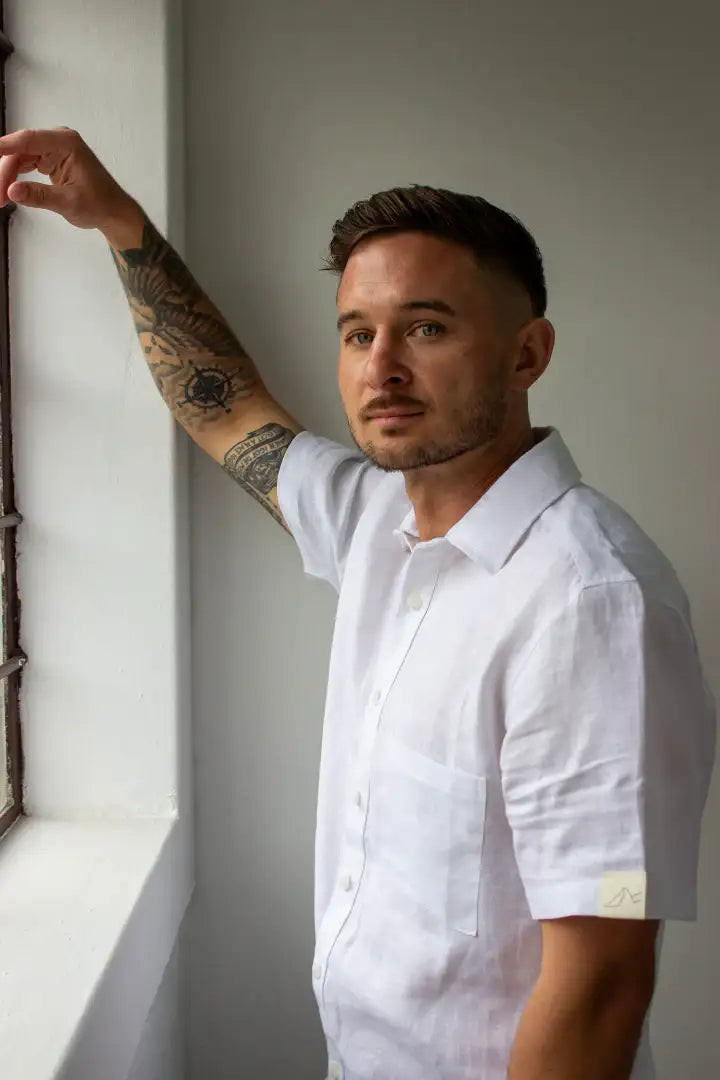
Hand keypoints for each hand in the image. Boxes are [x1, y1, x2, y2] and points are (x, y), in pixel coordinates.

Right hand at [0, 126, 141, 242]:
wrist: (113, 212)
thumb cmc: (99, 204)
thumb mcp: (69, 203)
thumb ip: (39, 196)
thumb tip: (12, 190)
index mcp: (66, 143)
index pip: (28, 140)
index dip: (4, 146)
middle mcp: (58, 141)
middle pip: (20, 151)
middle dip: (4, 172)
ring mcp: (52, 149)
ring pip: (19, 158)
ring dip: (7, 176)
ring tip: (0, 198)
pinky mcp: (49, 160)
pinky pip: (25, 164)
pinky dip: (15, 177)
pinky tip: (7, 190)